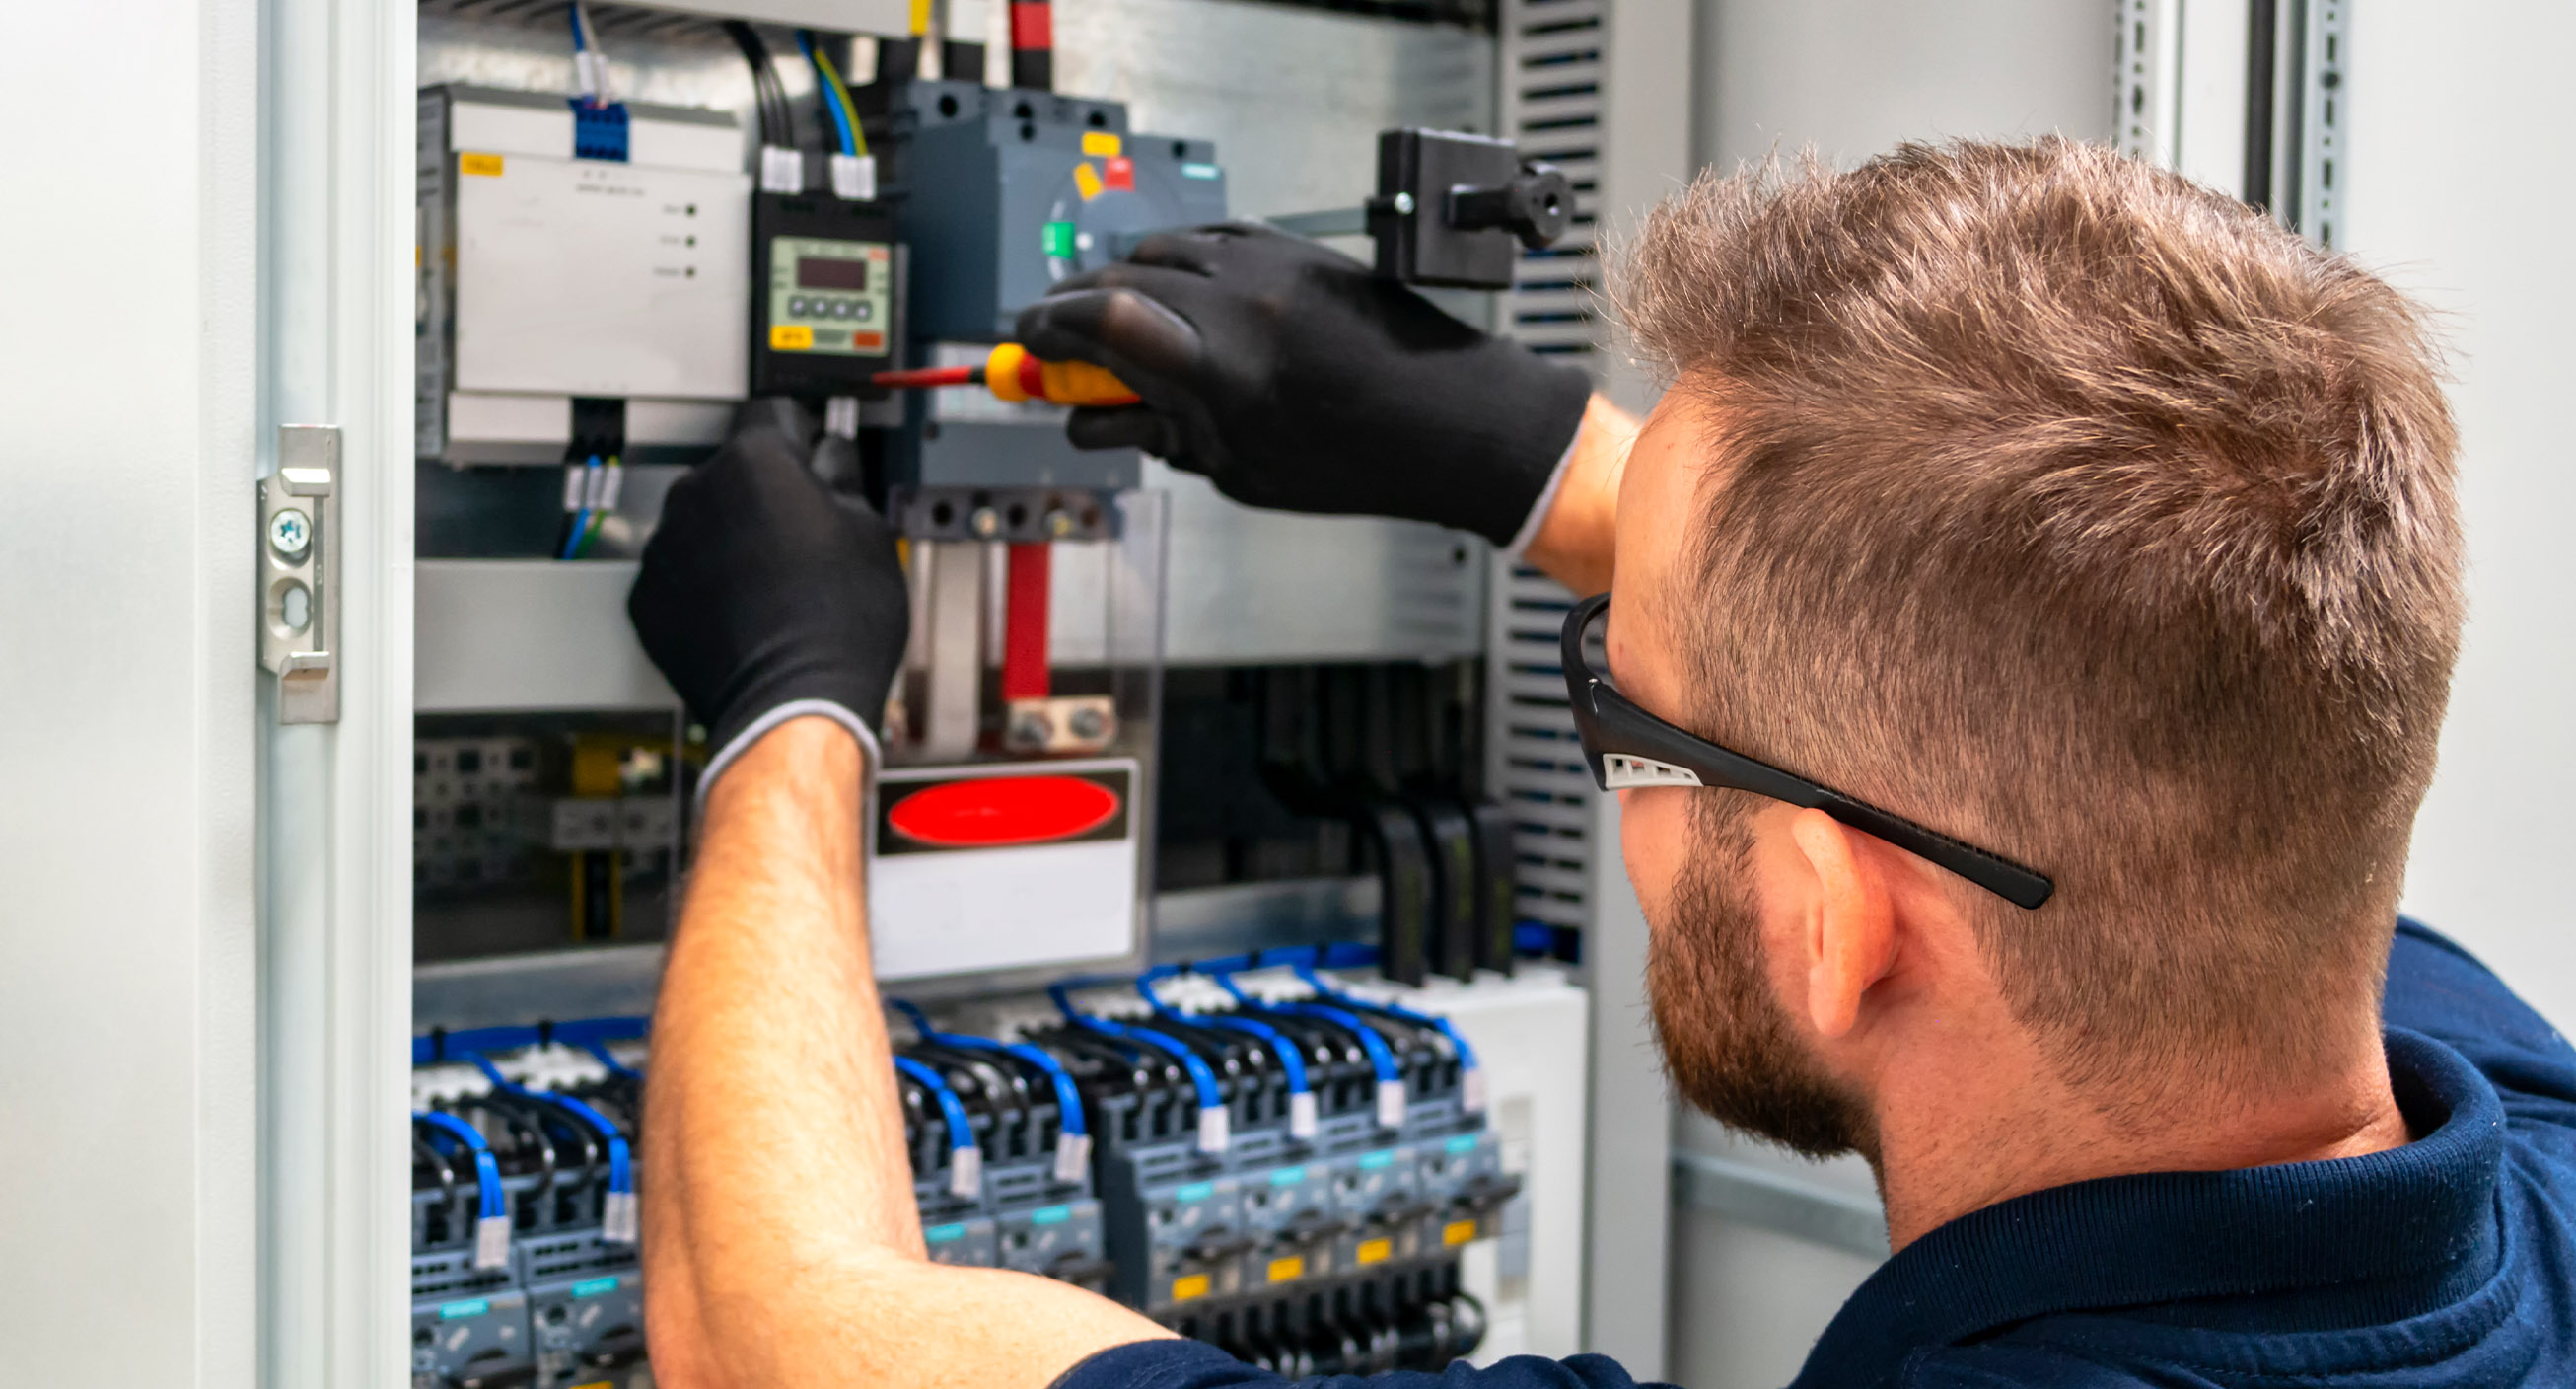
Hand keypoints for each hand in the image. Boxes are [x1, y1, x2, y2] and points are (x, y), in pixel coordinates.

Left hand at [628, 399, 909, 788]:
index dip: (802, 434)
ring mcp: (665, 546)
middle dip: (764, 493)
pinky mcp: (647, 598)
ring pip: (702, 522)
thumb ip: (844, 478)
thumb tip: (832, 461)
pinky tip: (744, 612)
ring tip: (775, 583)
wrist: (793, 703)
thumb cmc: (837, 625)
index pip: (773, 411)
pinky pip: (677, 573)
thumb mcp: (872, 532)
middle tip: (806, 535)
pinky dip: (703, 586)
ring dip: (729, 539)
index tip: (813, 454)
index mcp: (757, 461)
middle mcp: (698, 492)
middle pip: (733, 470)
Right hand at [1014, 222, 1593, 546]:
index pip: (1099, 324)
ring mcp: (1269, 267)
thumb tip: (1097, 415)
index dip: (1045, 332)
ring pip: (1158, 252)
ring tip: (1114, 324)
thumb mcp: (1242, 472)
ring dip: (1120, 282)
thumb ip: (1162, 434)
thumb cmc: (1360, 461)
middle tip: (1052, 343)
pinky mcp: (1294, 249)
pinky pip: (1209, 237)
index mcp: (1222, 372)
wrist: (1453, 419)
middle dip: (1071, 311)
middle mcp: (1241, 305)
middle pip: (1116, 282)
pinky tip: (1174, 293)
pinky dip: (1176, 262)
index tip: (1026, 346)